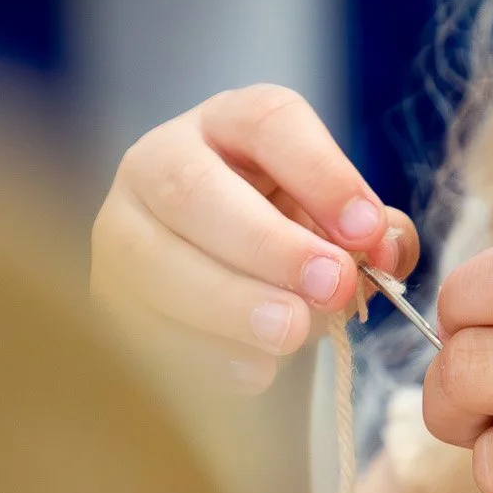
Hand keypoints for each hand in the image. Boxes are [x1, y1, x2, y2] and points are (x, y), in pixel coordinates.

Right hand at [91, 84, 418, 392]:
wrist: (228, 287)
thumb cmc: (292, 239)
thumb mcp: (337, 222)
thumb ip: (373, 233)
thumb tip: (385, 250)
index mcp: (231, 124)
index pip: (268, 122)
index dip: (321, 173)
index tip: (365, 229)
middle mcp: (162, 161)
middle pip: (195, 189)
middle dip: (268, 243)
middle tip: (330, 285)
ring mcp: (122, 228)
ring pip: (155, 260)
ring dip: (230, 302)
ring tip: (291, 332)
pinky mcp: (106, 294)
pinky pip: (142, 325)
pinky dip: (202, 352)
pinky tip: (254, 370)